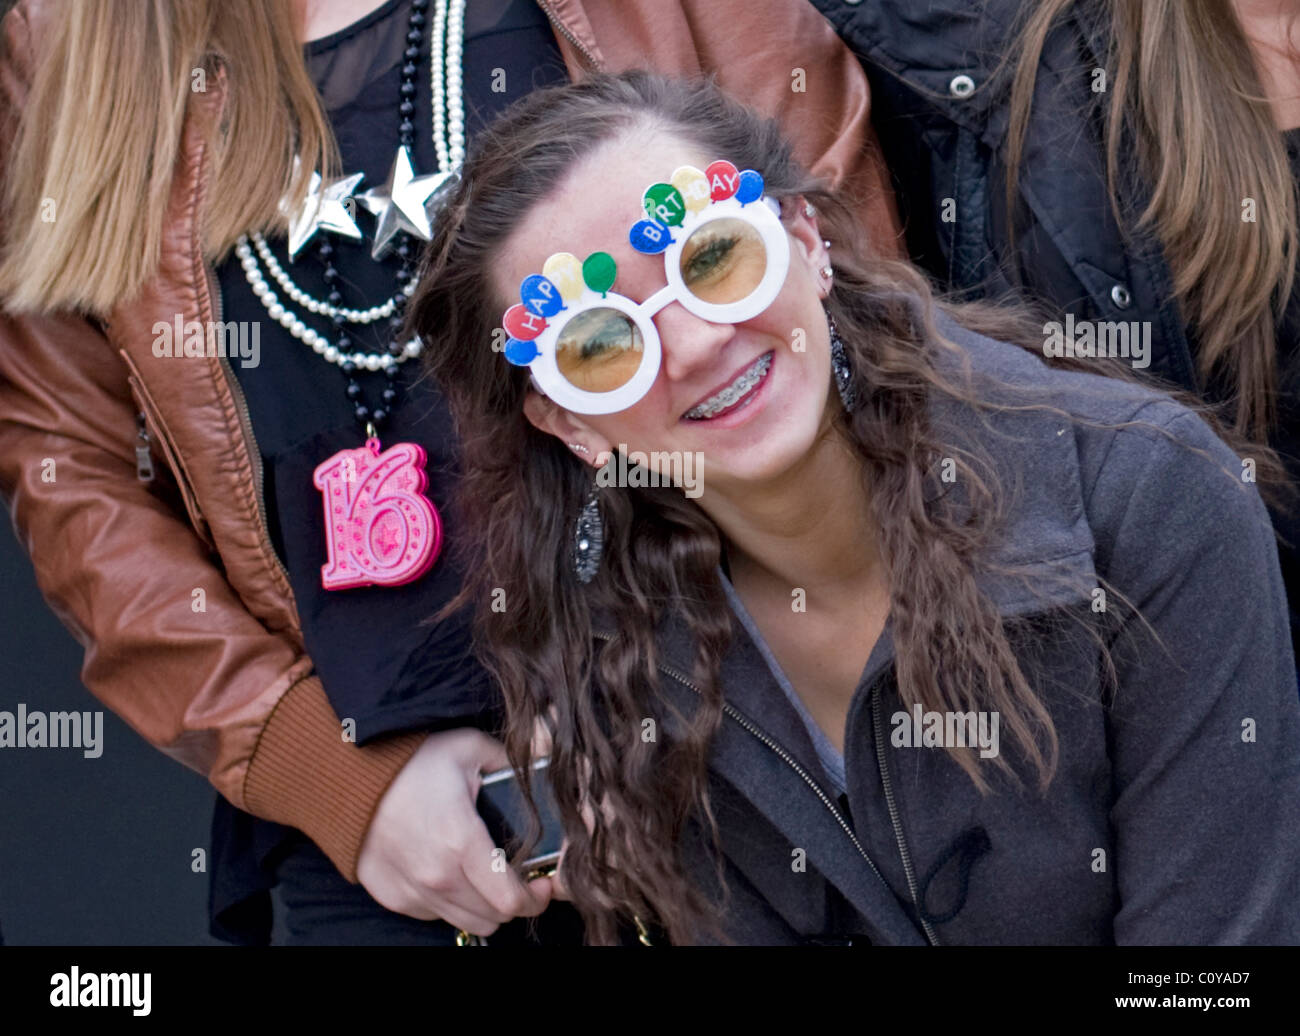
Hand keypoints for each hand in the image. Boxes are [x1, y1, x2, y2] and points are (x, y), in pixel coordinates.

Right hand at [356, 727, 554, 935]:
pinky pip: (436, 914)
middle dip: (515, 902)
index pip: (510, 899)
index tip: (544, 884)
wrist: (347, 775)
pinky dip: (452, 901)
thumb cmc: (411, 761)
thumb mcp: (468, 747)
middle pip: (494, 918)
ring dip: (485, 907)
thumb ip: (514, 760)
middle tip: (520, 879)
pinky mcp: (393, 897)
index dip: (536, 898)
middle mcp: (436, 876)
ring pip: (467, 922)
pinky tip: (452, 871)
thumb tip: (546, 760)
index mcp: (461, 842)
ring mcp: (412, 891)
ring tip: (488, 878)